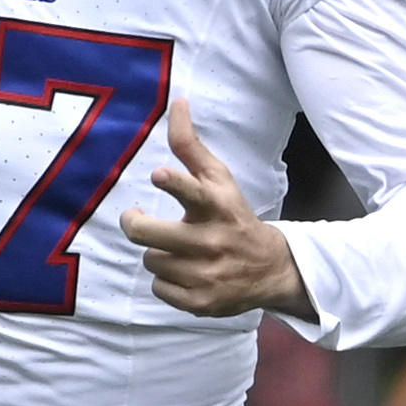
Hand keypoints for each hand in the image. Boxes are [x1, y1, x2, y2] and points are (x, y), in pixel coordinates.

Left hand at [123, 111, 309, 319]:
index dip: (174, 183)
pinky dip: (167, 281)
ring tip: (177, 250)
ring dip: (158, 254)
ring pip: (151, 260)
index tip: (159, 175)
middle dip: (135, 224)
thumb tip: (177, 103)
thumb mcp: (220, 180)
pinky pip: (159, 288)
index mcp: (217, 206)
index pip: (193, 191)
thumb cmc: (233, 216)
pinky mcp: (200, 302)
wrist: (270, 269)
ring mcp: (206, 275)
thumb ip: (191, 146)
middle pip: (148, 234)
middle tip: (136, 219)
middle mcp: (212, 241)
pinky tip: (185, 273)